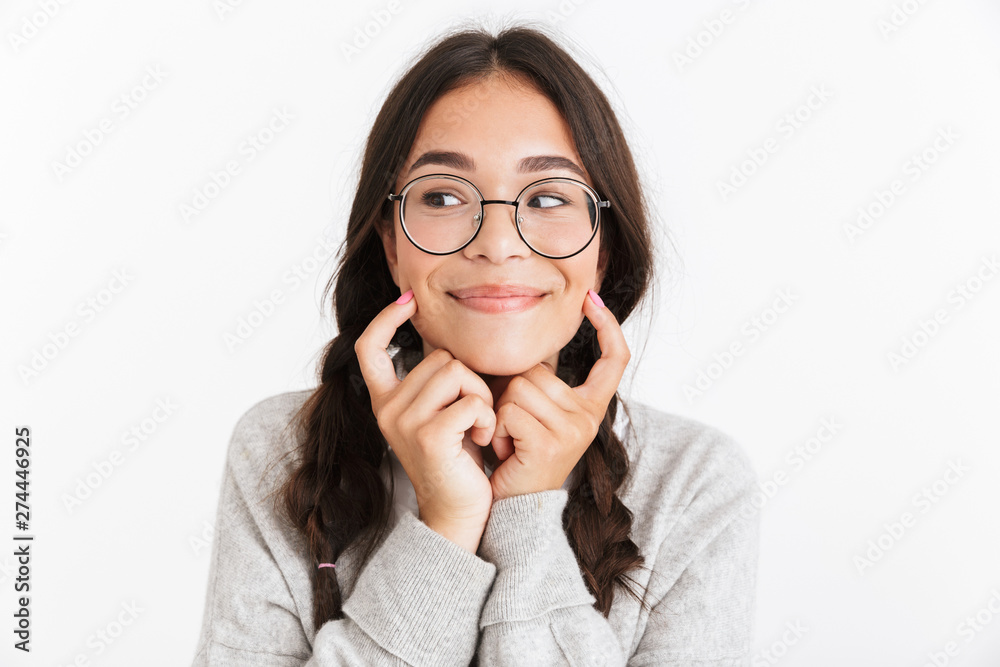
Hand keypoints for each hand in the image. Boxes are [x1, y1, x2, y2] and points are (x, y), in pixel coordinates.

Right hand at [354, 290, 497, 547]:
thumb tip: (444, 339)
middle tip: (473, 416)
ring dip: (480, 397)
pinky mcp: (428, 436)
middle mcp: (387, 409)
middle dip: (468, 380)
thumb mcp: (438, 413)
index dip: (384, 319)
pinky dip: (485, 417)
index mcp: (385, 401)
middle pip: (439, 357)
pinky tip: (482, 440)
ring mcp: (404, 422)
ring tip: (477, 426)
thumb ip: (435, 381)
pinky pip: (470, 401)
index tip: (407, 300)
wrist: (458, 512)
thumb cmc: (457, 460)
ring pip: (456, 373)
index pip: (369, 348)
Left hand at [487, 290, 629, 500]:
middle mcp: (589, 416)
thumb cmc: (520, 457)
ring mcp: (573, 430)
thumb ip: (539, 381)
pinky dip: (498, 428)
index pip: (614, 360)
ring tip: (510, 440)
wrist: (515, 509)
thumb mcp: (538, 414)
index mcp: (590, 407)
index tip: (592, 299)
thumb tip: (528, 336)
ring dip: (502, 412)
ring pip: (519, 387)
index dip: (607, 327)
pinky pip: (509, 410)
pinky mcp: (551, 443)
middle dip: (512, 392)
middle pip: (537, 370)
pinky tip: (506, 450)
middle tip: (515, 429)